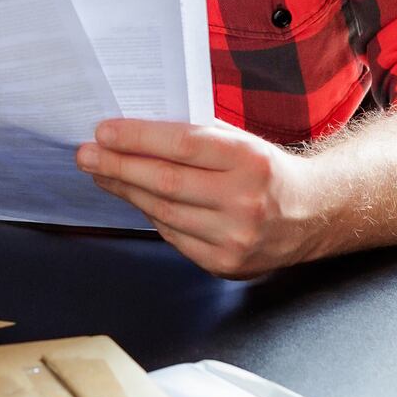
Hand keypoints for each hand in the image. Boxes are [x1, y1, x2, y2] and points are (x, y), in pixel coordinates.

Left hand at [77, 119, 318, 278]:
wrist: (310, 214)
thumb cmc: (264, 169)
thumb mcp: (240, 141)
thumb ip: (195, 137)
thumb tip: (132, 134)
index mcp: (249, 159)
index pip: (181, 145)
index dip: (137, 138)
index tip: (103, 132)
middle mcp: (244, 200)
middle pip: (165, 182)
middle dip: (118, 166)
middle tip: (86, 155)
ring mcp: (235, 237)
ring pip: (163, 212)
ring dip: (126, 192)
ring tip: (102, 174)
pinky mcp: (226, 264)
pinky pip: (174, 237)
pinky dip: (151, 217)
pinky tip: (136, 200)